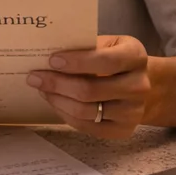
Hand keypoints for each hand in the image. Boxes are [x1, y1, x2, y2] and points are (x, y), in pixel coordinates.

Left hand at [28, 35, 150, 139]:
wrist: (140, 85)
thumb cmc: (116, 59)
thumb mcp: (108, 44)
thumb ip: (85, 47)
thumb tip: (49, 54)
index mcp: (135, 56)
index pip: (106, 61)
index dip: (77, 62)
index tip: (52, 60)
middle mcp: (139, 85)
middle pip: (90, 90)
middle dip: (57, 84)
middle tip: (35, 77)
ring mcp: (132, 111)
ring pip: (85, 111)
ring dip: (58, 100)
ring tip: (42, 90)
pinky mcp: (123, 130)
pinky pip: (86, 126)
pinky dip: (65, 114)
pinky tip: (55, 102)